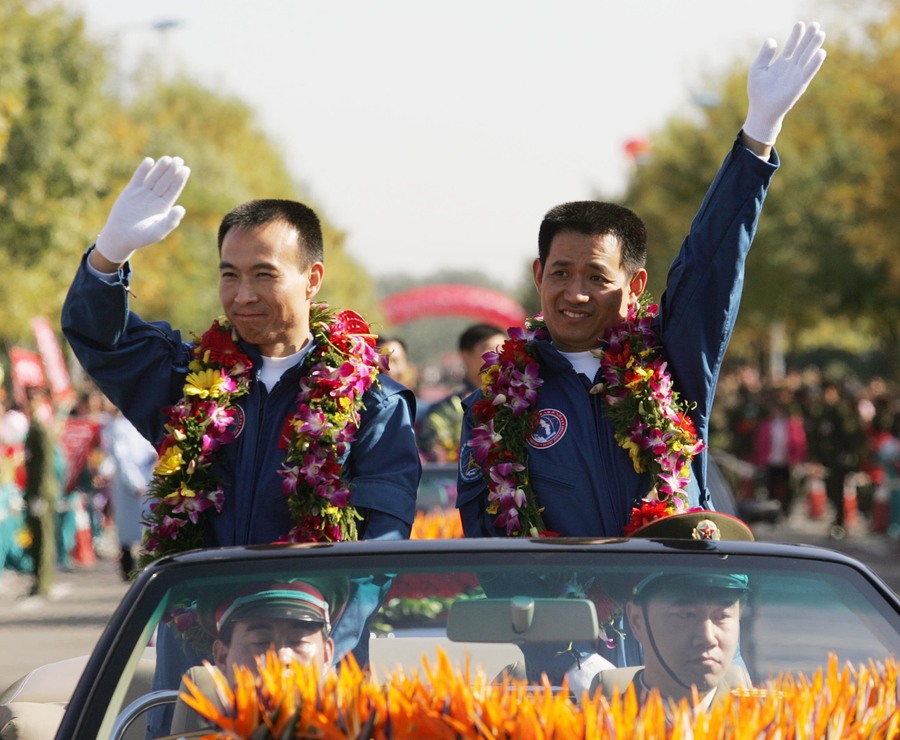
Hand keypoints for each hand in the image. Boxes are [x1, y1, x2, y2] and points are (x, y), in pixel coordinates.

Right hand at [94, 156, 190, 264]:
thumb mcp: (158, 231)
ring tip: (167, 159)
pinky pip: (138, 177)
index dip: (180, 180)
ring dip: (160, 168)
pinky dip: (143, 170)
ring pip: (154, 177)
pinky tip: (149, 161)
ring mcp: (143, 193)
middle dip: (172, 171)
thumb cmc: (141, 237)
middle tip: (179, 160)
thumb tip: (182, 208)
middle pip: (165, 181)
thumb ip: (171, 221)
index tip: (186, 169)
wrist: (120, 237)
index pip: (174, 190)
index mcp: (164, 206)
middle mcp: (155, 197)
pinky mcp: (131, 190)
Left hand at [742, 21, 826, 145]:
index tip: (800, 23)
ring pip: (807, 58)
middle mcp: (792, 67)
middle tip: (815, 24)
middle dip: (808, 37)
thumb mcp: (757, 69)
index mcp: (782, 62)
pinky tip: (821, 52)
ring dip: (814, 46)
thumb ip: (764, 55)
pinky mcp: (799, 85)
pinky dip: (814, 63)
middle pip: (802, 48)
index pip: (791, 45)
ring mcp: (796, 75)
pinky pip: (808, 72)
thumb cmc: (758, 91)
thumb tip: (772, 40)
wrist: (761, 111)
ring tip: (820, 33)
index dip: (796, 35)